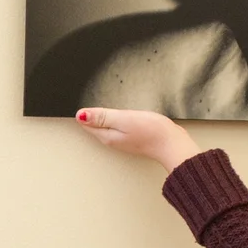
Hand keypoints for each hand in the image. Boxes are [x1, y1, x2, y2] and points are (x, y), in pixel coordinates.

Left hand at [75, 107, 203, 169]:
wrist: (173, 144)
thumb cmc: (152, 132)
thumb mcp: (123, 119)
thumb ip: (102, 117)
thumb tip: (80, 115)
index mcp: (107, 136)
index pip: (86, 124)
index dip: (80, 113)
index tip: (73, 104)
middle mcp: (113, 140)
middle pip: (94, 127)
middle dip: (87, 116)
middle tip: (78, 104)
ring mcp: (123, 140)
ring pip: (105, 127)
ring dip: (99, 118)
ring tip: (91, 109)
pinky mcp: (133, 136)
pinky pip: (117, 127)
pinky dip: (113, 120)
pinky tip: (115, 115)